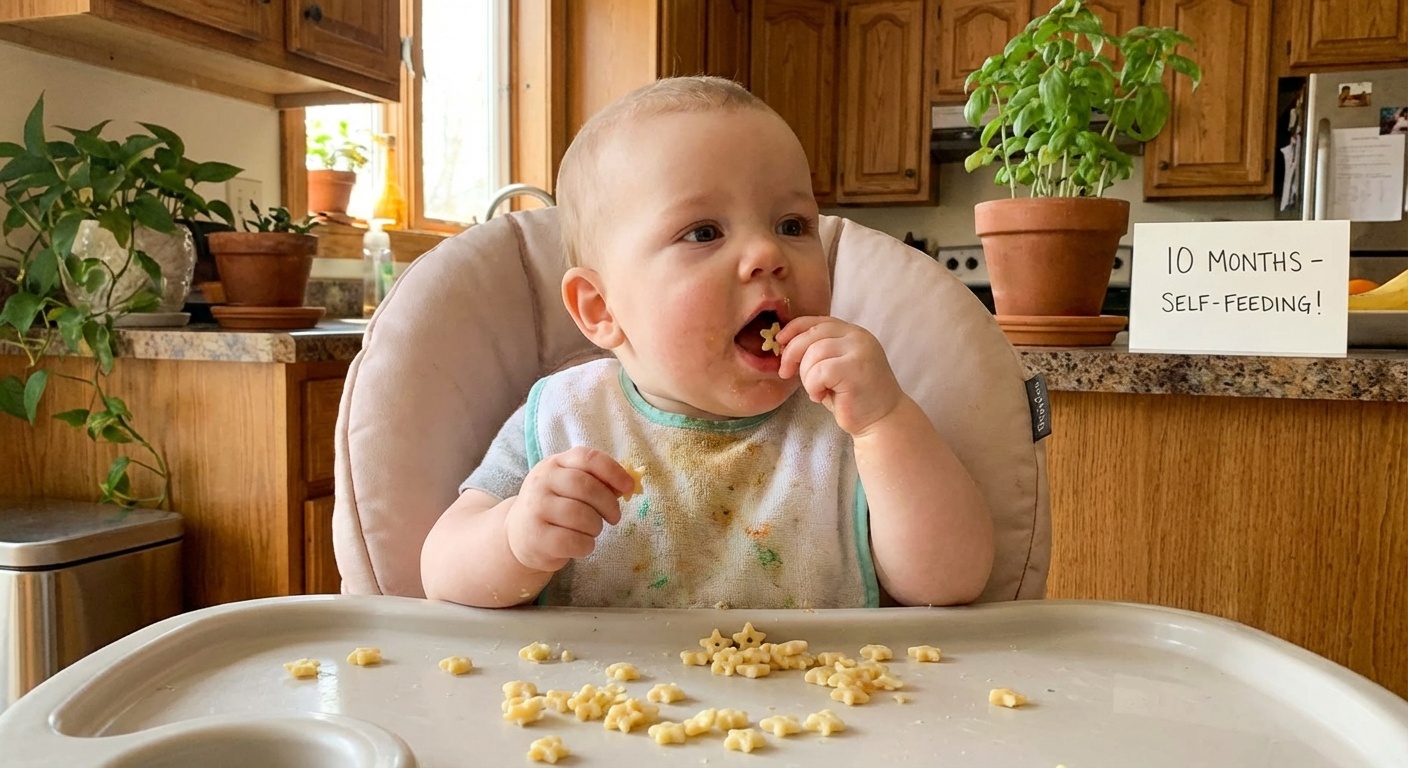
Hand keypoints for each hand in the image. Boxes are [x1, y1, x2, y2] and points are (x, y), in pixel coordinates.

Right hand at [505, 447, 631, 572]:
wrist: (518, 534)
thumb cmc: (553, 507)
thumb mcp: (569, 487)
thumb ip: (596, 482)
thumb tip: (627, 485)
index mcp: (553, 464)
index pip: (587, 458)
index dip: (613, 471)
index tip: (628, 487)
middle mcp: (541, 482)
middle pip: (587, 488)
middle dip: (608, 504)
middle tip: (614, 517)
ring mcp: (536, 509)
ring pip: (582, 517)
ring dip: (596, 527)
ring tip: (591, 530)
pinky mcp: (536, 538)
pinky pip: (574, 541)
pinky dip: (586, 546)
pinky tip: (580, 545)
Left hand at [777, 316, 901, 435]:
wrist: (882, 420)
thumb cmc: (852, 396)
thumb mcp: (832, 367)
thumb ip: (816, 351)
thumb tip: (784, 344)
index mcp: (852, 333)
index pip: (817, 321)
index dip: (793, 329)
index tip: (779, 342)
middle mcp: (858, 337)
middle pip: (811, 334)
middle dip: (792, 353)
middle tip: (785, 373)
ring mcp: (859, 351)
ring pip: (813, 354)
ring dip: (806, 376)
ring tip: (816, 391)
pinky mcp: (855, 369)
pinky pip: (819, 372)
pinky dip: (813, 386)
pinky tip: (822, 396)